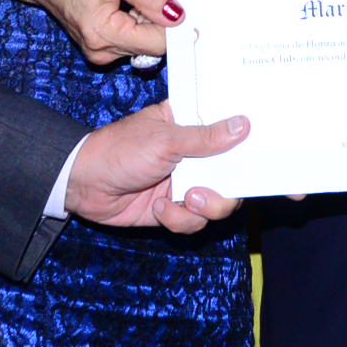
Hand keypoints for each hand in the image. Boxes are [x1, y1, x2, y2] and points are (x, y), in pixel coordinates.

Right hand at [26, 0, 180, 64]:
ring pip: (145, 31)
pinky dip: (138, 7)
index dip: (170, 16)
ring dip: (149, 2)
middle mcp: (103, 51)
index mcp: (103, 36)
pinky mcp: (104, 43)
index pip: (158, 42)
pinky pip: (134, 29)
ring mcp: (103, 50)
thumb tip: (176, 14)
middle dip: (158, 3)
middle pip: (153, 37)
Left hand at [68, 103, 247, 233]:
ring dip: (203, 207)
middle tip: (209, 189)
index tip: (263, 151)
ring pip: (218, 203)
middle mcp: (194, 154)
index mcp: (191, 125)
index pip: (230, 130)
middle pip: (232, 174)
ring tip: (183, 199)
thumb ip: (205, 137)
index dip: (248, 142)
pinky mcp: (174, 208)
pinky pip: (194, 221)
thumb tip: (243, 125)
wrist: (84, 185)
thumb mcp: (165, 140)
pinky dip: (178, 218)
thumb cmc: (120, 150)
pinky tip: (158, 208)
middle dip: (226, 189)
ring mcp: (185, 182)